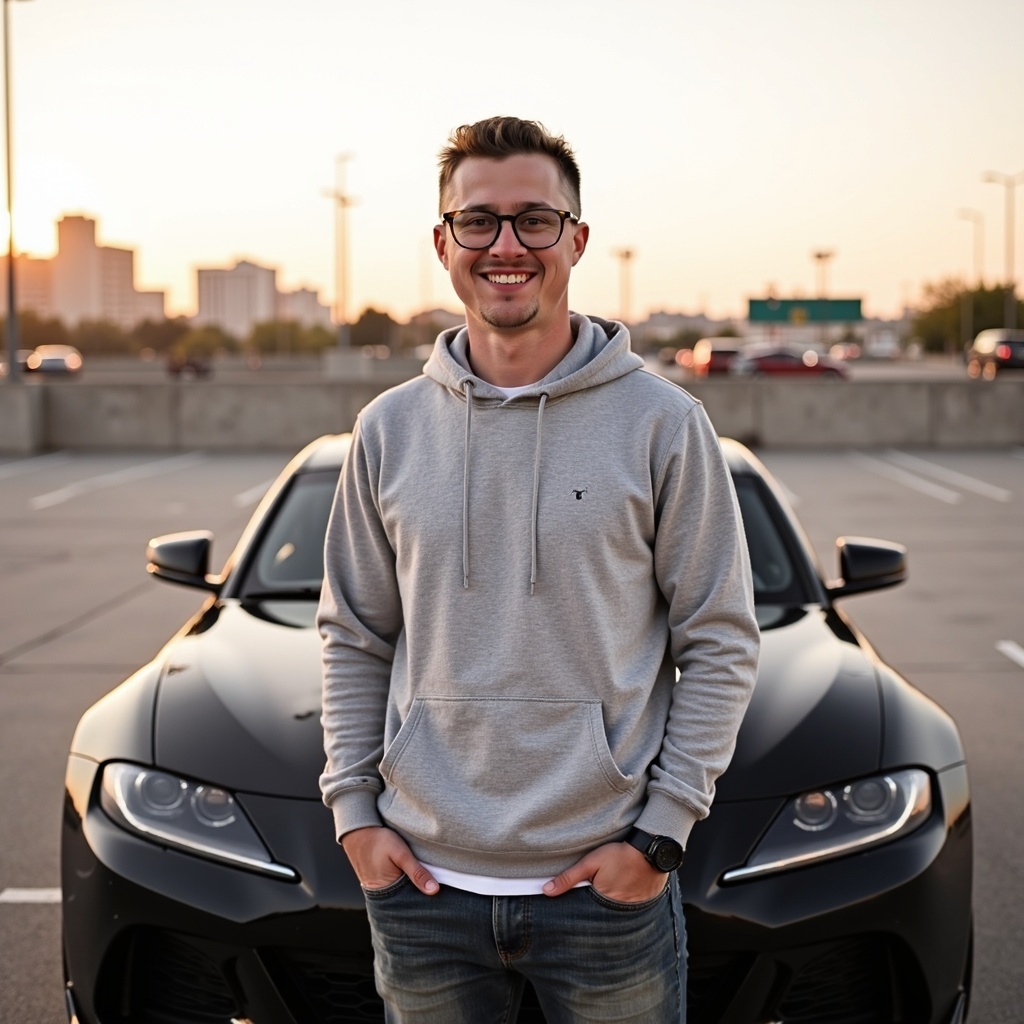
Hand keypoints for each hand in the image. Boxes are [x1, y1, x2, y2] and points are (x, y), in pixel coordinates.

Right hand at [340, 826, 438, 894]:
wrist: (357, 831)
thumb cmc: (378, 841)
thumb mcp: (401, 854)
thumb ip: (417, 872)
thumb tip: (434, 891)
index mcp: (388, 893)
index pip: (413, 904)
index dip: (426, 900)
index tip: (442, 896)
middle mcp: (383, 895)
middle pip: (408, 900)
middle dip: (421, 895)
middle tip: (438, 888)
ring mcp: (380, 888)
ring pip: (403, 892)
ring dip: (413, 887)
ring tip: (427, 880)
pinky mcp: (380, 880)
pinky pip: (397, 886)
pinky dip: (405, 882)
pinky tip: (414, 874)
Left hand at [542, 841, 668, 901]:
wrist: (651, 850)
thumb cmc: (620, 855)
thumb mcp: (590, 862)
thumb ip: (569, 878)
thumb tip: (547, 891)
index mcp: (601, 902)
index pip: (583, 913)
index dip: (578, 908)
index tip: (573, 904)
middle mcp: (617, 911)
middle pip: (599, 915)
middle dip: (593, 909)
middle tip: (596, 892)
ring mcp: (631, 909)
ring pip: (614, 913)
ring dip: (608, 908)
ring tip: (611, 891)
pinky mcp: (643, 905)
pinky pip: (629, 910)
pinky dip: (623, 904)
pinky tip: (623, 892)